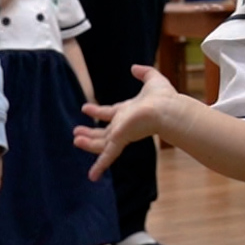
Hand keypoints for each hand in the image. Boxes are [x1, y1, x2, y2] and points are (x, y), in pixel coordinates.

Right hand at [75, 64, 180, 179]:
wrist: (168, 109)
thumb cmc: (164, 97)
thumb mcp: (152, 79)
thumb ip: (144, 72)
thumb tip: (134, 67)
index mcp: (128, 111)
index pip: (110, 112)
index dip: (98, 110)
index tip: (85, 107)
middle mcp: (123, 124)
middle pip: (104, 131)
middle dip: (90, 132)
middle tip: (76, 133)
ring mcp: (121, 133)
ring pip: (101, 143)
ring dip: (88, 143)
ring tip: (76, 140)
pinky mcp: (121, 140)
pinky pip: (107, 155)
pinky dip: (100, 166)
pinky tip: (92, 177)